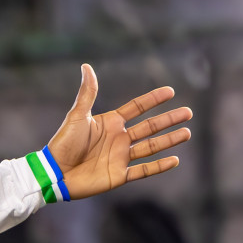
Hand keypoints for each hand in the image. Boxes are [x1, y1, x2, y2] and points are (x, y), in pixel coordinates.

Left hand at [45, 65, 190, 198]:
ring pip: (151, 147)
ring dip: (169, 140)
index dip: (153, 100)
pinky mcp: (119, 175)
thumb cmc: (63, 144)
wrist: (53, 172)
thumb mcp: (77, 116)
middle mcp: (118, 139)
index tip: (170, 91)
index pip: (137, 108)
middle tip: (188, 112)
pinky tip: (175, 160)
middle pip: (149, 127)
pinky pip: (143, 170)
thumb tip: (87, 66)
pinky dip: (159, 166)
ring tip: (187, 132)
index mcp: (110, 123)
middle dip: (168, 120)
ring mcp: (120, 157)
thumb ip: (87, 93)